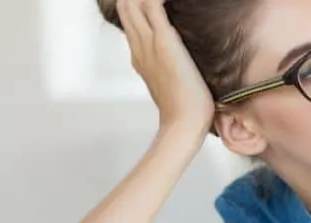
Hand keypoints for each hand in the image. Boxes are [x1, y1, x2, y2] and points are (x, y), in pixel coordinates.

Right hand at [117, 0, 213, 134]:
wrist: (183, 123)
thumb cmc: (185, 109)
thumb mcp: (172, 83)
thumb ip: (171, 69)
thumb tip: (184, 66)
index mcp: (140, 56)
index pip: (130, 20)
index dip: (136, 5)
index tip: (153, 3)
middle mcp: (139, 47)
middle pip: (125, 6)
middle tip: (158, 0)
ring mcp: (148, 44)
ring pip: (133, 3)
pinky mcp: (164, 42)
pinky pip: (153, 5)